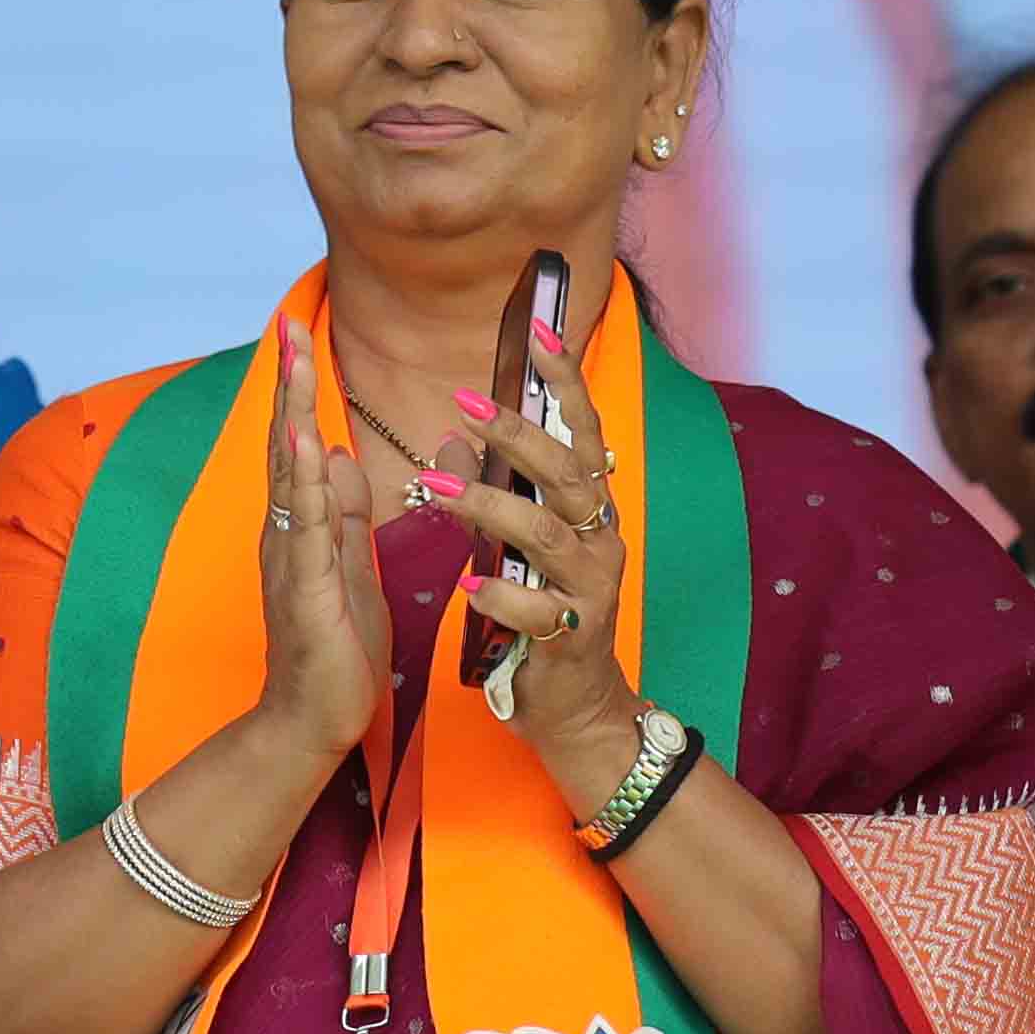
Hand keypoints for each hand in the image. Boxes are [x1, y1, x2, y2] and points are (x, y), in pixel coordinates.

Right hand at [247, 320, 393, 767]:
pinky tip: (306, 440)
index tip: (302, 333)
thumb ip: (343, 513)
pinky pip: (306, 524)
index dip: (302, 389)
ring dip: (291, 412)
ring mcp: (290, 557)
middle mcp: (288, 532)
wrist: (315, 721)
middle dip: (290, 383)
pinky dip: (303, 478)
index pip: (300, 444)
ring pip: (290, 472)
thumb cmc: (336, 651)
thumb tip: (334, 453)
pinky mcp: (304, 588)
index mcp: (304, 526)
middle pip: (285, 443)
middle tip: (290, 322)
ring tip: (294, 359)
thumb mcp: (351, 568)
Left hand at [423, 329, 643, 775]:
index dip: (564, 381)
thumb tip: (451, 439)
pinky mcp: (572, 638)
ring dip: (490, 507)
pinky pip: (540, 611)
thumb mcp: (517, 545)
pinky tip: (469, 586)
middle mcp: (600, 540)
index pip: (582, 433)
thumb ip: (494, 490)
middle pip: (568, 473)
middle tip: (462, 403)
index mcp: (588, 511)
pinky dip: (503, 595)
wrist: (574, 705)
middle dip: (519, 434)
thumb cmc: (542, 612)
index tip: (539, 328)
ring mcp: (591, 590)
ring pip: (548, 534)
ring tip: (435, 489)